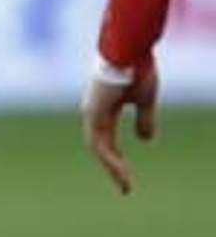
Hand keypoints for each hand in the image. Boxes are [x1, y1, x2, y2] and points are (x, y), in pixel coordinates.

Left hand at [81, 58, 158, 194]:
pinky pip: (98, 142)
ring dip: (112, 167)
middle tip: (125, 187)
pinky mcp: (93, 112)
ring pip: (98, 148)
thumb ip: (143, 119)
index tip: (126, 175)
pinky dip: (108, 157)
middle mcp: (93, 113)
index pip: (106, 141)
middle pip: (100, 148)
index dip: (116, 158)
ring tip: (125, 184)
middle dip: (113, 167)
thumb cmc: (137, 68)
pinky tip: (119, 170)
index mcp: (103, 110)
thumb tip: (145, 141)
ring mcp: (91, 113)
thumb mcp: (144, 99)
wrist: (129, 49)